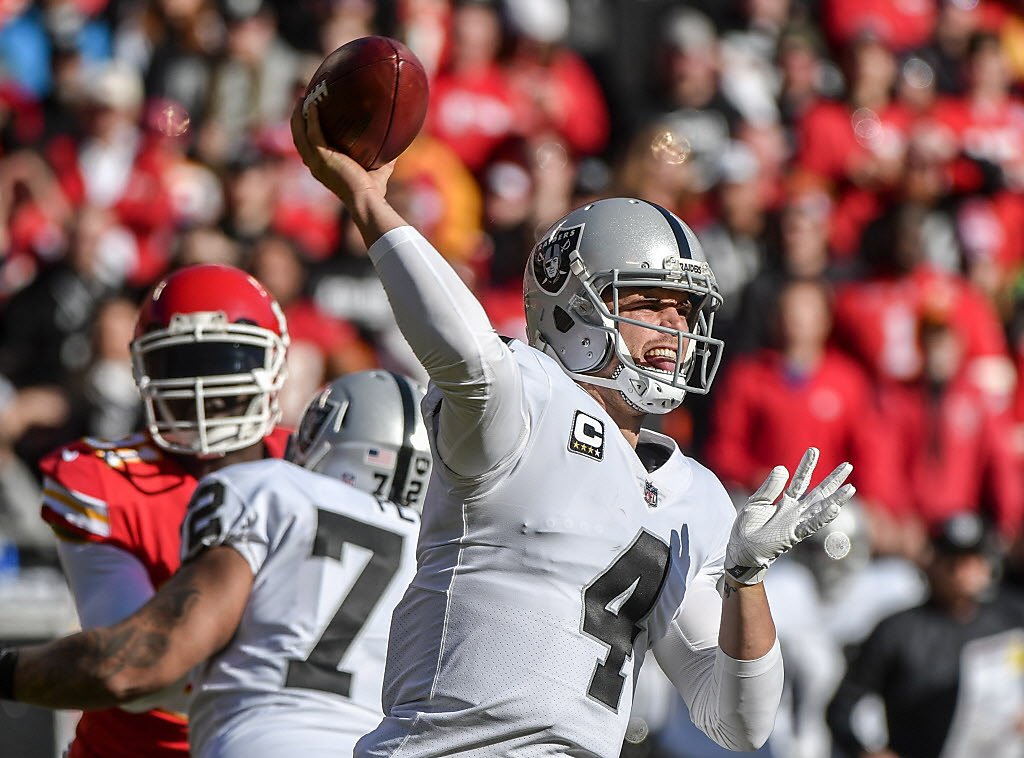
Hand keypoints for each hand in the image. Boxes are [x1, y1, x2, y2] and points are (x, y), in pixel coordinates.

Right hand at [289, 100, 394, 207]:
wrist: (366, 200)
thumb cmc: (372, 191)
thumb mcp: (378, 170)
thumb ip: (385, 157)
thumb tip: (399, 144)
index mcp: (323, 169)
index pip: (309, 149)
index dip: (306, 133)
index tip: (309, 117)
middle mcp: (315, 165)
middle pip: (299, 138)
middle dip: (298, 120)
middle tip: (302, 102)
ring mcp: (316, 162)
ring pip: (299, 134)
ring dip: (298, 116)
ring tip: (303, 98)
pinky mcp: (321, 157)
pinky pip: (312, 133)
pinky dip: (311, 118)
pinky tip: (313, 105)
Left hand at [725, 448, 854, 584]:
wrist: (741, 550)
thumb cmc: (747, 528)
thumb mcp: (756, 501)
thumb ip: (770, 487)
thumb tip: (783, 468)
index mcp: (785, 502)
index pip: (800, 480)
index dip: (807, 466)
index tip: (814, 450)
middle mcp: (795, 511)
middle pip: (818, 492)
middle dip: (832, 480)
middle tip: (847, 466)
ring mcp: (796, 523)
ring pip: (820, 508)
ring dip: (836, 499)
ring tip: (851, 488)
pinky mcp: (793, 535)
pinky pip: (812, 525)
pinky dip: (823, 517)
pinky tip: (835, 508)